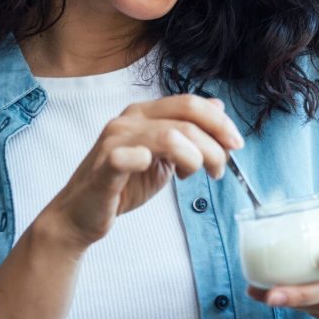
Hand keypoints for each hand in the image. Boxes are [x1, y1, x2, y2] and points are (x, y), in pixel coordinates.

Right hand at [41, 94, 243, 250]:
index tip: (237, 143)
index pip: (189, 103)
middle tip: (221, 168)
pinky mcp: (105, 167)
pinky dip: (149, 160)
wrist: (82, 215)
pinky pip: (128, 156)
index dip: (219, 121)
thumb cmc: (122, 186)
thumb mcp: (162, 156)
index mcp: (143, 114)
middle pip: (185, 117)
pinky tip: (169, 176)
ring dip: (197, 158)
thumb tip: (217, 107)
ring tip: (201, 177)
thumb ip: (186, 132)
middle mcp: (128, 120)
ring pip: (170, 136)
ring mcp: (114, 141)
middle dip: (215, 142)